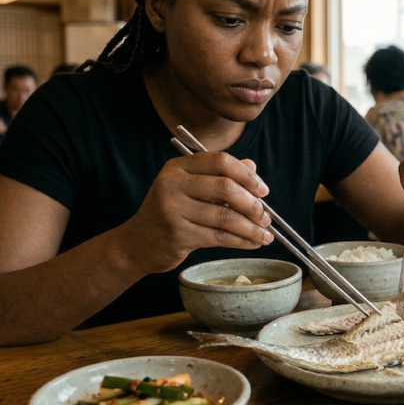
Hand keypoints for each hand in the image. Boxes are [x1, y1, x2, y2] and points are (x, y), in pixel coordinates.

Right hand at [118, 153, 273, 274]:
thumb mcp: (190, 189)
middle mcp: (172, 184)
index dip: (246, 175)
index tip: (263, 190)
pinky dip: (241, 241)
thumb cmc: (170, 214)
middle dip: (252, 204)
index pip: (219, 160)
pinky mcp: (177, 234)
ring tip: (265, 234)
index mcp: (177, 167)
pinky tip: (252, 243)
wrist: (137, 244)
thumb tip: (252, 166)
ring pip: (225, 217)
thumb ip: (219, 176)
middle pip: (225, 187)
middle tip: (266, 217)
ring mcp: (173, 209)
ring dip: (251, 227)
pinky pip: (219, 237)